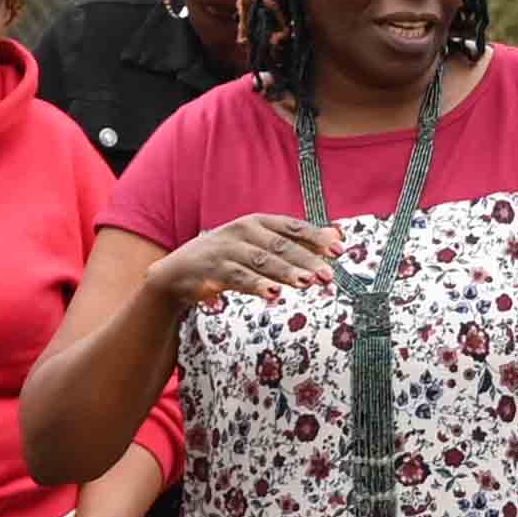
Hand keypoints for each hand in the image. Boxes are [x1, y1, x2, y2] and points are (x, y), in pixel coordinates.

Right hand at [146, 214, 338, 309]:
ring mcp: (227, 250)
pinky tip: (273, 294)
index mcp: (257, 222)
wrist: (178, 272)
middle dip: (306, 260)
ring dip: (285, 272)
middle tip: (328, 275)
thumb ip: (294, 242)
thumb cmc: (226, 257)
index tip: (339, 250)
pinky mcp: (214, 270)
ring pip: (261, 261)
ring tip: (306, 282)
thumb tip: (336, 235)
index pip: (292, 226)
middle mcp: (243, 231)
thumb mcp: (259, 244)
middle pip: (280, 245)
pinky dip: (256, 285)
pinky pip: (238, 278)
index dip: (316, 237)